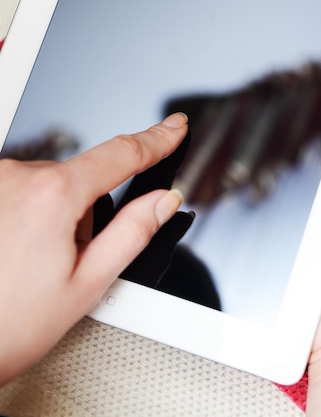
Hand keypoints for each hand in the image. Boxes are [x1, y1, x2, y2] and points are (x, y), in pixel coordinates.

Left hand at [0, 113, 187, 384]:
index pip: (121, 155)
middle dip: (86, 210)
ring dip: (55, 213)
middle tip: (65, 260)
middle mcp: (18, 177)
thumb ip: (133, 232)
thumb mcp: (87, 283)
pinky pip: (24, 188)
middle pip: (81, 178)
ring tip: (33, 261)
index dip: (156, 139)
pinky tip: (16, 248)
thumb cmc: (9, 324)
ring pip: (51, 185)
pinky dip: (30, 212)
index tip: (174, 127)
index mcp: (53, 196)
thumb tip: (164, 201)